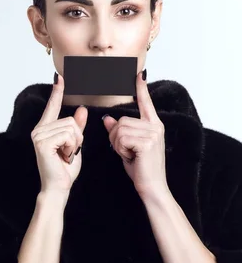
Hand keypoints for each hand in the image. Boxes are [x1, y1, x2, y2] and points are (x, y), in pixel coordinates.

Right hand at [31, 72, 87, 192]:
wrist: (58, 187)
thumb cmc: (64, 169)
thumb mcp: (75, 145)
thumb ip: (77, 127)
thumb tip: (81, 109)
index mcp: (45, 129)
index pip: (52, 106)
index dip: (57, 92)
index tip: (60, 77)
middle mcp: (38, 130)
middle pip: (70, 120)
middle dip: (77, 137)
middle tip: (69, 152)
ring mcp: (38, 135)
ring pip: (71, 128)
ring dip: (75, 143)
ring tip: (66, 155)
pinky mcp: (42, 142)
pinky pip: (68, 135)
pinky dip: (71, 147)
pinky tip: (63, 157)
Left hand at [102, 70, 168, 199]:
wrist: (152, 187)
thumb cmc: (141, 169)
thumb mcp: (126, 147)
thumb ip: (119, 132)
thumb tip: (107, 119)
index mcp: (153, 126)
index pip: (146, 103)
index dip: (141, 89)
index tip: (138, 74)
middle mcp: (155, 127)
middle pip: (120, 120)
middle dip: (115, 138)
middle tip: (127, 152)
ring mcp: (153, 134)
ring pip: (118, 129)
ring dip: (117, 145)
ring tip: (130, 155)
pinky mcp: (147, 142)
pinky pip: (120, 138)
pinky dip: (120, 150)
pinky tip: (132, 158)